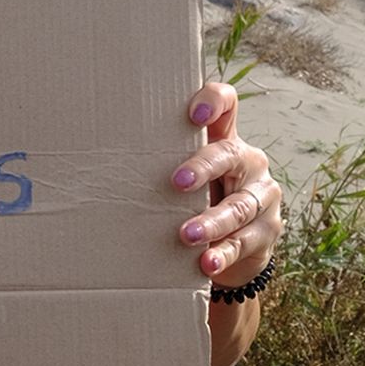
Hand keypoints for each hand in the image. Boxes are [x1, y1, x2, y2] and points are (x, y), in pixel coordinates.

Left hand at [171, 79, 281, 285]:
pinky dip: (223, 253)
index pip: (227, 105)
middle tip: (177, 182)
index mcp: (226, 141)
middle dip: (203, 167)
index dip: (214, 102)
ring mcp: (263, 196)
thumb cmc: (197, 205)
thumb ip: (159, 166)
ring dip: (211, 222)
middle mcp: (249, 162)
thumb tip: (97, 160)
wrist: (232, 252)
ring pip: (237, 206)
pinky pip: (245, 242)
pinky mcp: (267, 231)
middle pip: (230, 155)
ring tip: (187, 235)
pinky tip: (207, 263)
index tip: (194, 116)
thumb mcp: (186, 182)